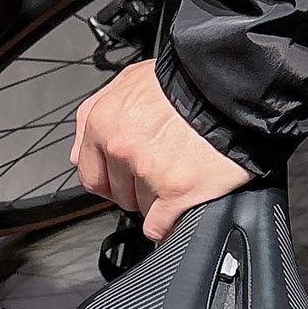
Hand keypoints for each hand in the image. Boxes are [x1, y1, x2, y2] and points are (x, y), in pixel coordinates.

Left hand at [71, 59, 249, 242]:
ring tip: (180, 174)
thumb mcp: (129, 81)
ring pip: (141, 209)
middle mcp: (121, 148)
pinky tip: (182, 206)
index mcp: (103, 123)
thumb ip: (95, 115)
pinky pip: (159, 227)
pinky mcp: (177, 191)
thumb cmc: (183, 81)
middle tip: (162, 169)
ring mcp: (148, 172)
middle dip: (137, 188)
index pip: (90, 174)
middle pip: (118, 194)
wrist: (229, 86)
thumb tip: (78, 154)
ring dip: (159, 201)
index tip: (126, 177)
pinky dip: (170, 224)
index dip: (111, 178)